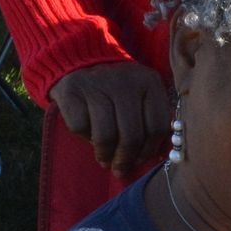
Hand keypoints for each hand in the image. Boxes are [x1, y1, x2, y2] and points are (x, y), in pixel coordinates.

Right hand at [50, 60, 172, 175]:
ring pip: (106, 135)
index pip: (158, 126)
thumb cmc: (115, 89)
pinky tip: (88, 133)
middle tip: (119, 168)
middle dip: (125, 158)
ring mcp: (98, 84)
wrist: (79, 62)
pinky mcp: (72, 91)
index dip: (149, 150)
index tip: (140, 160)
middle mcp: (126, 80)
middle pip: (132, 134)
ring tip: (104, 159)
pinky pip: (81, 127)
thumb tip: (150, 158)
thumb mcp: (139, 95)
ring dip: (105, 154)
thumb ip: (148, 120)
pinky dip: (84, 136)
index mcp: (149, 81)